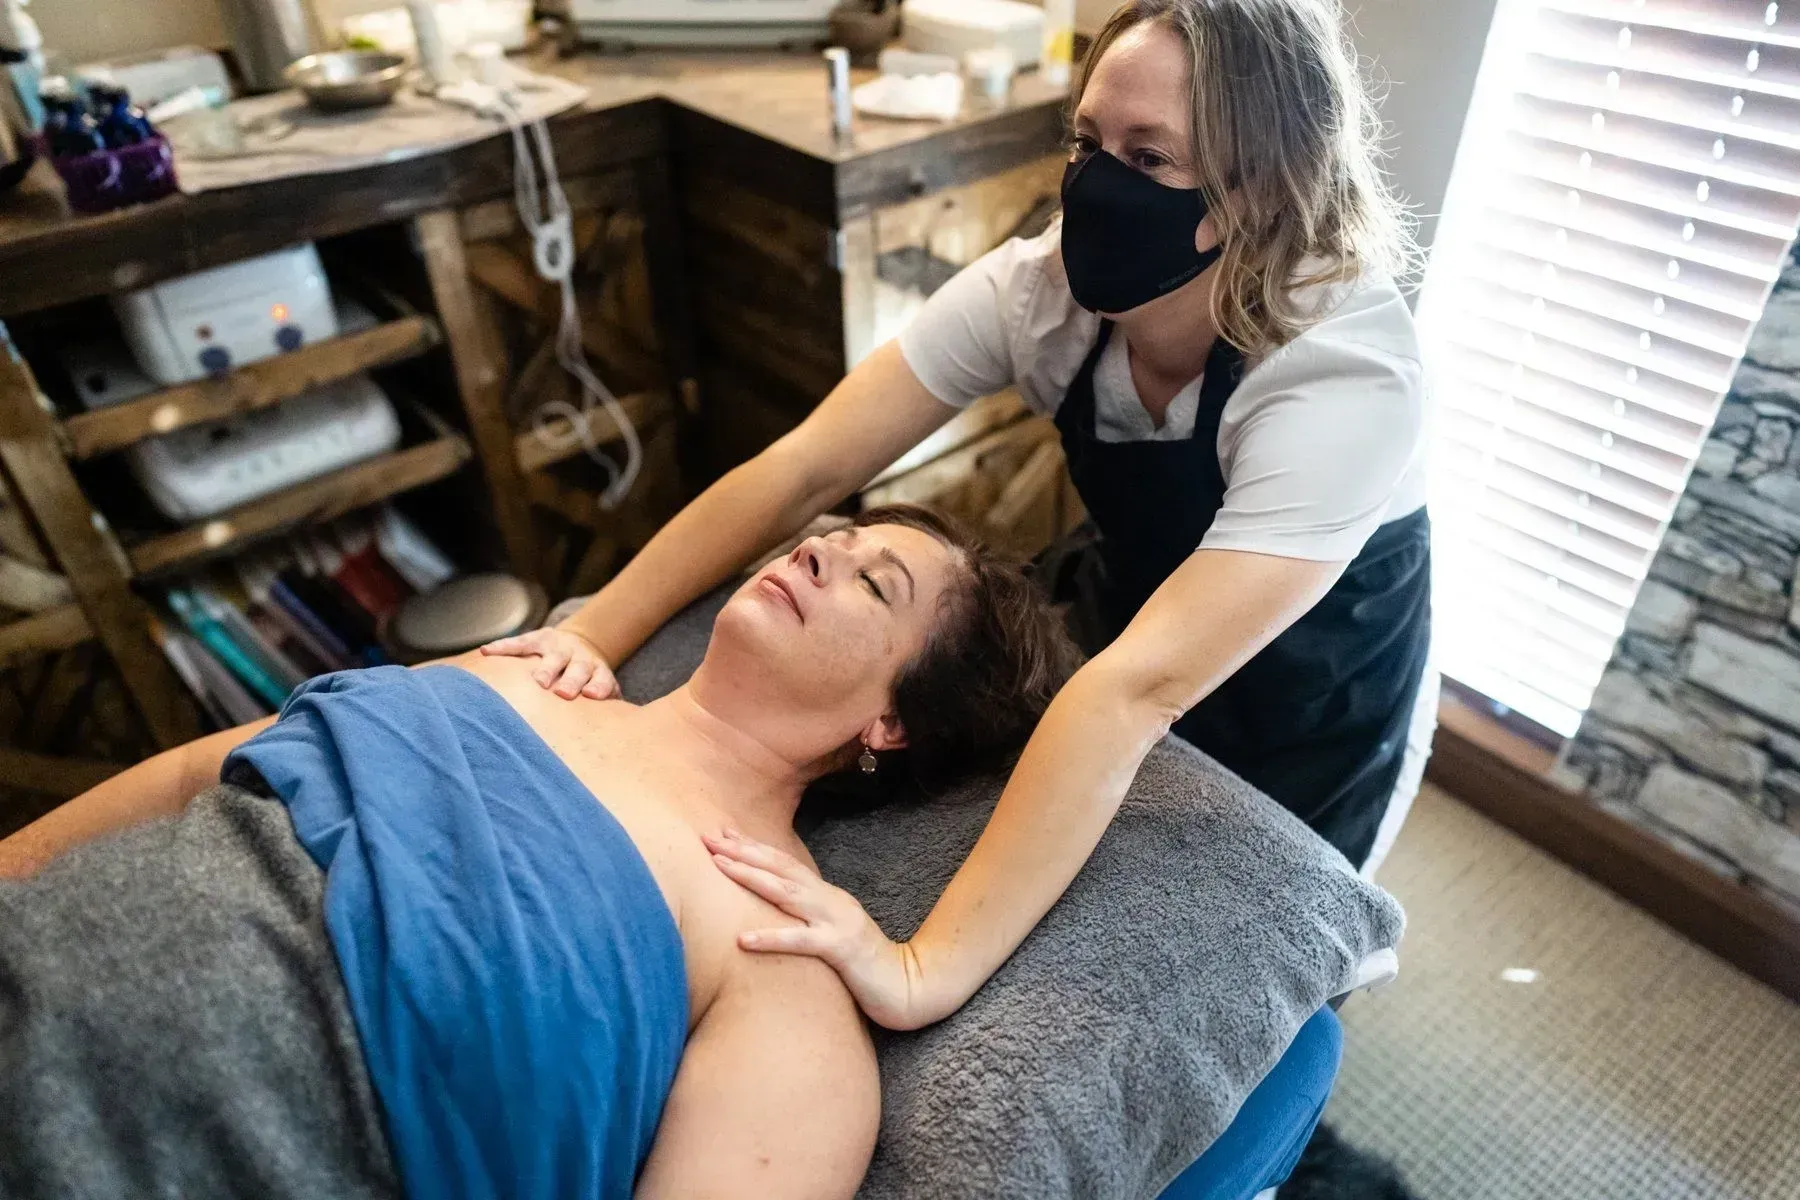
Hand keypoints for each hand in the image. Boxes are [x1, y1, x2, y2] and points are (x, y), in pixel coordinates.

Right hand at [478, 626, 619, 699]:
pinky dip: (504, 647)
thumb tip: (613, 732)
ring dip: (546, 668)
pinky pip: (520, 643)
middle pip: (578, 668)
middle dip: (571, 680)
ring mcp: (558, 646)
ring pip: (554, 657)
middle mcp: (579, 657)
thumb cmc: (587, 679)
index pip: (601, 679)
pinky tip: (487, 653)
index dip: (598, 686)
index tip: (591, 695)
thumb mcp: (601, 688)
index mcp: (597, 671)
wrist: (580, 644)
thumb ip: (608, 706)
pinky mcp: (538, 638)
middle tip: (563, 693)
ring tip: (537, 681)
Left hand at [704, 829, 930, 1030]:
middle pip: (781, 868)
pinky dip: (772, 938)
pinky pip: (802, 942)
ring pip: (787, 893)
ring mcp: (837, 922)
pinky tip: (743, 939)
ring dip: (750, 877)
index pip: (784, 864)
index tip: (721, 833)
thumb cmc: (866, 965)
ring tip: (718, 865)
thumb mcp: (833, 933)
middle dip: (742, 851)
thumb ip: (809, 918)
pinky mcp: (842, 950)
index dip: (752, 847)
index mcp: (827, 896)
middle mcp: (830, 901)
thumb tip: (777, 912)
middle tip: (709, 837)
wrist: (910, 985)